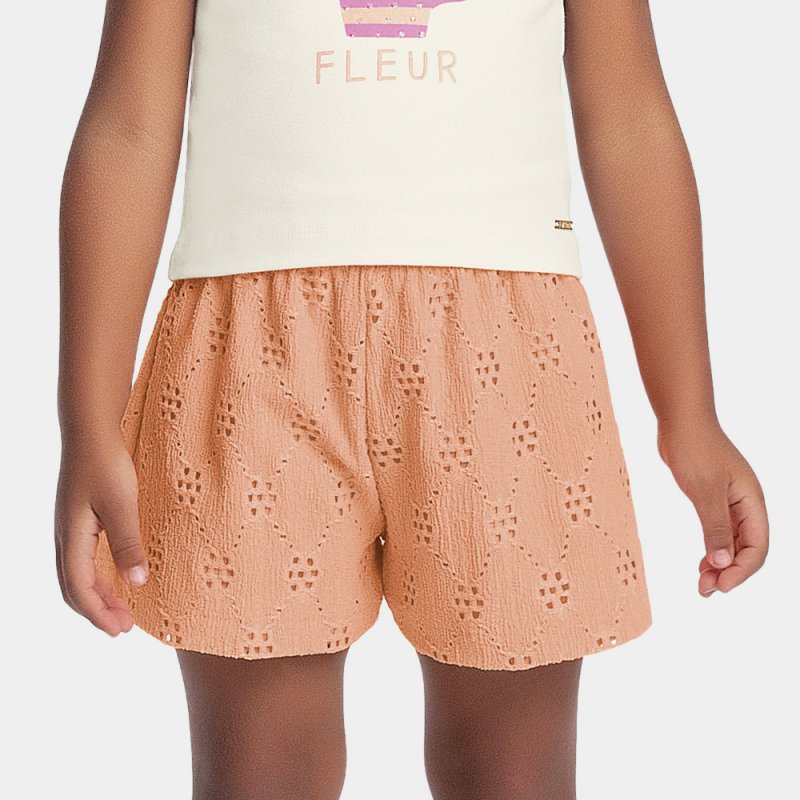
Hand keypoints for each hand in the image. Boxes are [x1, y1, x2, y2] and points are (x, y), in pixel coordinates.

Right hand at [54, 433, 148, 634]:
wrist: (91, 430)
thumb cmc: (105, 462)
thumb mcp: (122, 503)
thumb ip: (128, 543)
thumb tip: (136, 582)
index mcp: (71, 536)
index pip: (79, 587)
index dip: (98, 612)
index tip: (119, 631)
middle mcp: (65, 536)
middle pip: (74, 585)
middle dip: (97, 610)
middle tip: (124, 628)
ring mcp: (70, 527)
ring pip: (78, 573)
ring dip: (98, 594)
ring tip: (123, 609)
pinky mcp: (80, 517)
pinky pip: (84, 557)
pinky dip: (99, 575)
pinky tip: (117, 575)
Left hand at [656, 417, 768, 595]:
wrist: (681, 422)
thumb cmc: (695, 450)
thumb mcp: (705, 491)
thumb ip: (714, 526)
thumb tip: (721, 563)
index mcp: (752, 502)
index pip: (758, 547)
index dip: (742, 571)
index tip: (720, 587)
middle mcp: (746, 505)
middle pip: (746, 549)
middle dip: (729, 573)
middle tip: (704, 591)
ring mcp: (730, 502)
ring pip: (731, 543)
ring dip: (719, 565)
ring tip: (701, 585)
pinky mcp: (713, 499)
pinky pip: (719, 532)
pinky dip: (711, 550)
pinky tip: (701, 564)